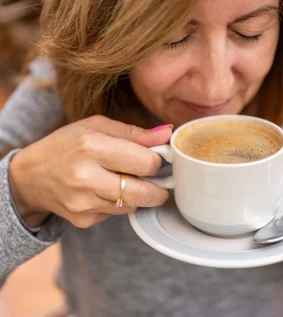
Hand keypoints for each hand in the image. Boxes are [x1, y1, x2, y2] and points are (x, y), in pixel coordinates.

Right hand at [9, 115, 172, 228]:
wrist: (30, 176)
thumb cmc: (65, 145)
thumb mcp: (95, 127)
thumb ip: (133, 132)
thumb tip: (166, 134)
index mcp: (92, 147)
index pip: (146, 163)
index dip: (157, 161)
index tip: (156, 159)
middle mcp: (86, 178)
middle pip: (143, 192)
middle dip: (158, 188)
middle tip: (157, 180)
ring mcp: (83, 203)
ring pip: (133, 205)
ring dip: (137, 195)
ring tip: (123, 180)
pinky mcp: (83, 220)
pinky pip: (116, 214)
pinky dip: (118, 204)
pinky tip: (104, 192)